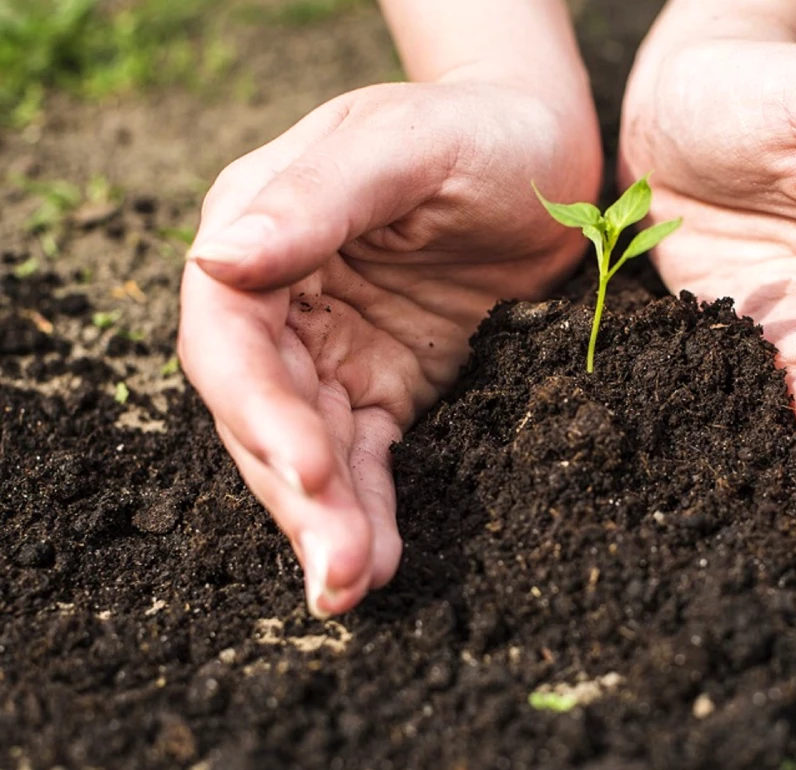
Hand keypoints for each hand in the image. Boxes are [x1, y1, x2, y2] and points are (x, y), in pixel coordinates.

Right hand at [179, 82, 600, 615]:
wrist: (551, 157)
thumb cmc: (478, 131)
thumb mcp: (406, 144)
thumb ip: (319, 200)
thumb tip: (218, 260)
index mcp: (261, 230)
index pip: (230, 337)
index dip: (260, 408)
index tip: (310, 466)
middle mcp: (281, 300)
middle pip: (263, 412)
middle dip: (296, 493)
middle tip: (337, 569)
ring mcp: (331, 350)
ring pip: (311, 450)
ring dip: (326, 521)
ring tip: (352, 586)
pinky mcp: (384, 386)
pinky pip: (366, 459)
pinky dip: (369, 510)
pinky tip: (379, 560)